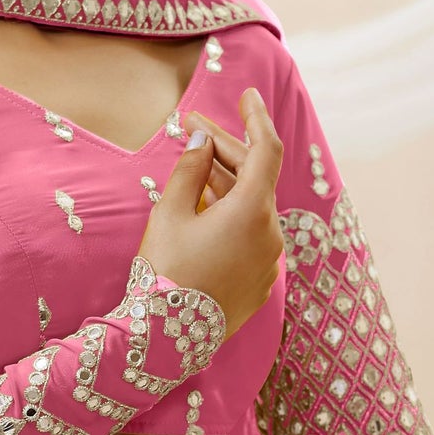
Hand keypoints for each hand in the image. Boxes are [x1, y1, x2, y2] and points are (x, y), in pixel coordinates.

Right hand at [137, 84, 283, 335]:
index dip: (256, 117)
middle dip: (226, 150)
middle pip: (255, 178)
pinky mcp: (260, 283)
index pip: (266, 148)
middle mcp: (270, 234)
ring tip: (193, 169)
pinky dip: (231, 217)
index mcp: (252, 210)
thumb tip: (203, 140)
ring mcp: (269, 261)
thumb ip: (190, 168)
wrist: (164, 340)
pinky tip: (204, 211)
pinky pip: (250, 237)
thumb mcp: (169, 213)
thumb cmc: (163, 272)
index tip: (247, 94)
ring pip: (252, 209)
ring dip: (226, 185)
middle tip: (193, 128)